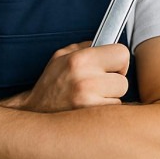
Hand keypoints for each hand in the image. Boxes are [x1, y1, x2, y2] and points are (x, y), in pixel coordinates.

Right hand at [15, 41, 129, 112]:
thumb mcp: (62, 56)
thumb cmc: (51, 83)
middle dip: (115, 82)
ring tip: (92, 95)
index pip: (121, 53)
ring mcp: (88, 100)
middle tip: (101, 83)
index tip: (113, 65)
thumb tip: (107, 42)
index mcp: (80, 59)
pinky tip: (90, 106)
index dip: (119, 60)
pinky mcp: (90, 116)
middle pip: (124, 80)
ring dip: (110, 97)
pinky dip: (104, 109)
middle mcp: (85, 79)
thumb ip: (85, 47)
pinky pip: (112, 111)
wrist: (35, 110)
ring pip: (120, 98)